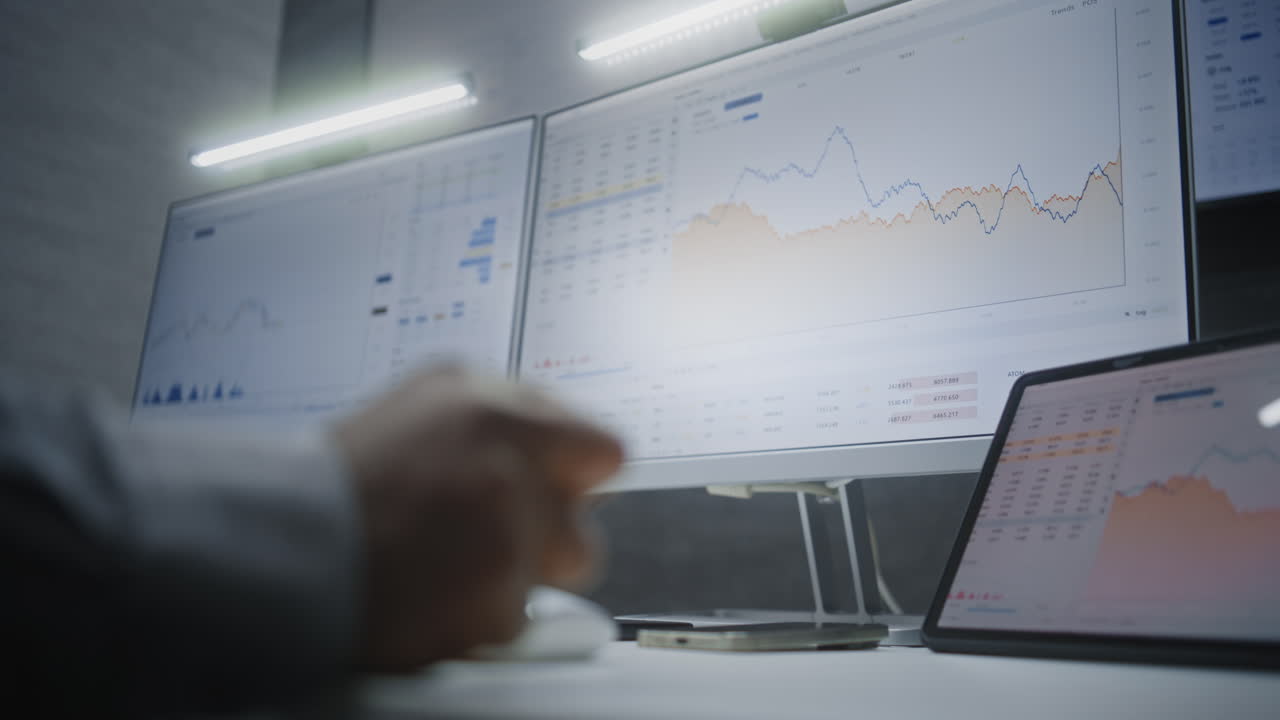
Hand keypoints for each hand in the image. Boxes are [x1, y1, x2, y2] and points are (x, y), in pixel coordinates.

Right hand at [330, 366, 622, 671]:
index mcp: (494, 409)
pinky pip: (519, 617)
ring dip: (523, 572)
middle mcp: (510, 468)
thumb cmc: (341, 479)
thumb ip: (506, 414)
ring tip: (458, 565)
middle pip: (585, 517)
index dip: (578, 473)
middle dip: (550, 531)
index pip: (601, 447)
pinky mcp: (495, 603)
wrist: (287, 547)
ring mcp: (508, 538)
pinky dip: (483, 614)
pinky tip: (435, 594)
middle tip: (494, 533)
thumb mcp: (426, 402)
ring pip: (562, 570)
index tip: (564, 486)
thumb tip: (560, 439)